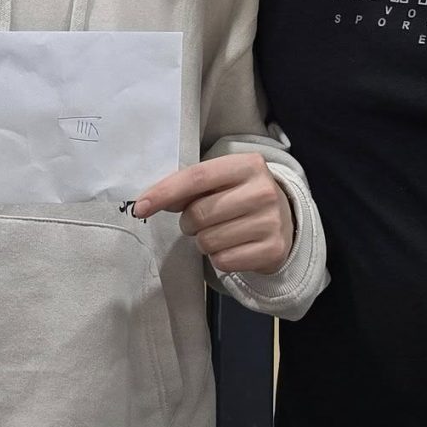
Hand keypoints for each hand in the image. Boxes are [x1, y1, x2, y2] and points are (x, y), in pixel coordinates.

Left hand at [133, 154, 294, 275]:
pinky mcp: (272, 250)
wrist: (285, 220)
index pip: (197, 177)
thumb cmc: (241, 196)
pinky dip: (219, 258)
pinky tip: (233, 246)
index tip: (140, 207)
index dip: (164, 192)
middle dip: (188, 222)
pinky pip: (223, 261)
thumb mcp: (222, 181)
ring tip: (220, 233)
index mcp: (248, 165)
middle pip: (199, 213)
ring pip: (208, 240)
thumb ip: (190, 186)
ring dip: (204, 241)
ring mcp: (270, 222)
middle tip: (199, 221)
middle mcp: (263, 191)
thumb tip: (150, 202)